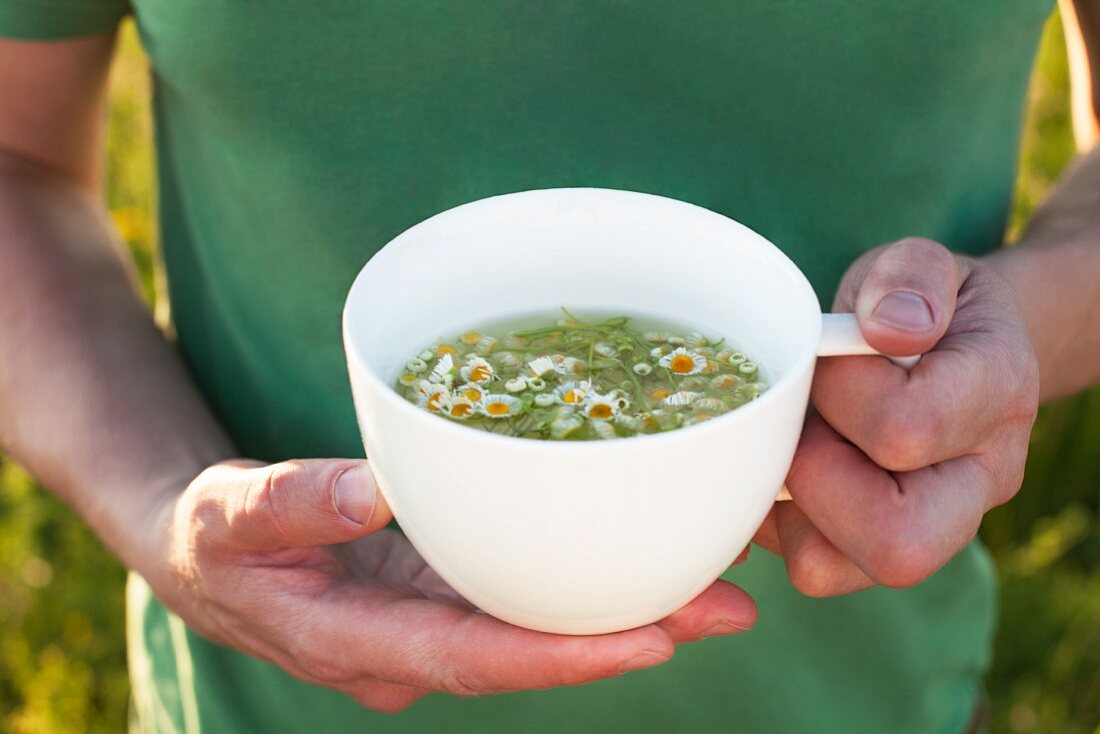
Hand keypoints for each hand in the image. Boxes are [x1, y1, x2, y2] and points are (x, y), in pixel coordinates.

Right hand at [151, 459, 757, 711]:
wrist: (211, 552)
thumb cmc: (213, 536)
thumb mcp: (231, 516)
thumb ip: (291, 504)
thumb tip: (372, 488)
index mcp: (360, 643)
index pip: (474, 661)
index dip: (560, 658)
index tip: (649, 642)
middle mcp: (412, 647)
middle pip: (530, 651)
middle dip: (628, 636)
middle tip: (727, 606)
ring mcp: (433, 620)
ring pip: (538, 624)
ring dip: (628, 608)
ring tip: (721, 581)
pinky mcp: (444, 587)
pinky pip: (522, 591)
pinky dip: (583, 576)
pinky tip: (643, 550)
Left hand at [754, 238, 1039, 595]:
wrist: (951, 349)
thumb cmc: (921, 306)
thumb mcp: (917, 263)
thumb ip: (909, 277)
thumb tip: (890, 328)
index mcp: (996, 394)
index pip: (905, 429)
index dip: (842, 392)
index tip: (833, 355)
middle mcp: (979, 480)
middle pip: (897, 545)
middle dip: (815, 481)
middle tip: (803, 422)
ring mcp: (933, 528)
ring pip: (828, 567)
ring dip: (785, 501)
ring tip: (794, 438)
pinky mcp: (874, 550)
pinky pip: (804, 564)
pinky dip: (773, 516)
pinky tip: (786, 462)